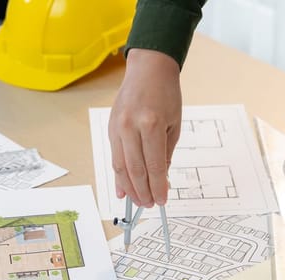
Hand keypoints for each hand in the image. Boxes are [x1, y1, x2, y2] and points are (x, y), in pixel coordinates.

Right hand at [108, 49, 181, 206]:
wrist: (149, 69)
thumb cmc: (166, 93)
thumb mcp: (174, 124)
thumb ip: (166, 152)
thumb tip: (161, 178)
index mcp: (151, 124)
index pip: (155, 165)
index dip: (158, 186)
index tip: (162, 200)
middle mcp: (131, 126)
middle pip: (135, 169)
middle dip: (143, 191)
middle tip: (149, 205)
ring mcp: (117, 127)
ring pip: (121, 166)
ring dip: (129, 188)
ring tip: (137, 202)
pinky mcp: (110, 128)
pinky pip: (114, 157)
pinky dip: (118, 175)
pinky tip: (122, 189)